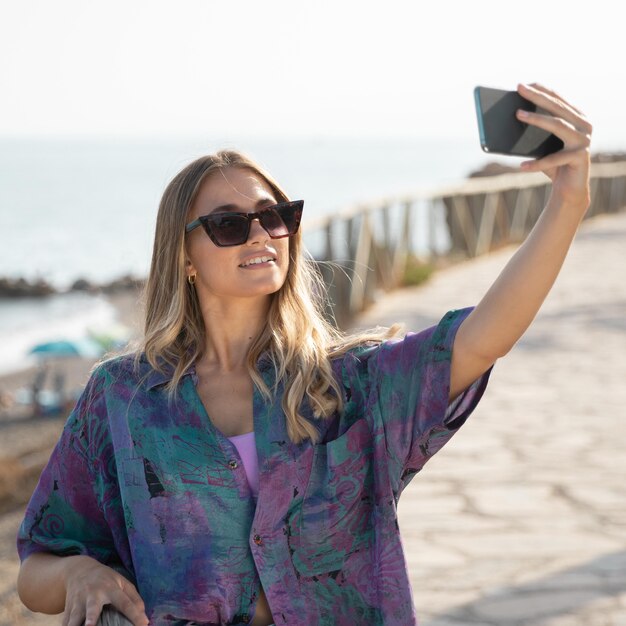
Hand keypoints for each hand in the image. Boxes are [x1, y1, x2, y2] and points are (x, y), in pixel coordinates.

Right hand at [61, 555, 148, 625]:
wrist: (78, 570)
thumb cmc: (105, 579)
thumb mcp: (122, 582)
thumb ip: (134, 598)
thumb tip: (143, 617)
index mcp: (110, 588)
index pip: (125, 603)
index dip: (134, 614)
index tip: (143, 624)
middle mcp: (93, 595)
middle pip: (92, 608)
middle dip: (91, 617)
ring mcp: (77, 603)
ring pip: (74, 617)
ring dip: (74, 625)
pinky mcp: (67, 610)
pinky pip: (66, 622)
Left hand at [516, 83, 591, 210]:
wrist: (569, 189)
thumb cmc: (553, 164)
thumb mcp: (542, 146)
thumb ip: (534, 132)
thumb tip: (512, 117)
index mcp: (577, 118)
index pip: (558, 99)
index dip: (541, 90)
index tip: (524, 83)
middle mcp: (584, 125)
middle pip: (557, 108)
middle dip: (537, 97)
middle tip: (519, 88)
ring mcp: (584, 141)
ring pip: (558, 125)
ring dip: (536, 119)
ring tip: (517, 115)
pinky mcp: (581, 157)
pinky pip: (554, 159)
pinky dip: (536, 163)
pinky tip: (521, 165)